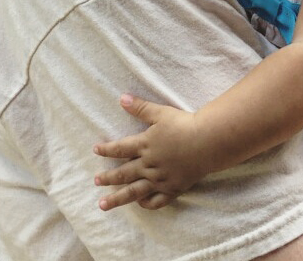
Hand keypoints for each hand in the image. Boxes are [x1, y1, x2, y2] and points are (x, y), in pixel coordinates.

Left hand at [94, 95, 207, 210]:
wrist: (207, 142)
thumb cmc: (184, 124)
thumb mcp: (160, 113)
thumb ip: (140, 108)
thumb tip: (122, 98)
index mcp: (144, 145)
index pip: (120, 148)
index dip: (106, 150)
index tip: (96, 150)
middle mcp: (148, 165)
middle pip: (124, 173)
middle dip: (108, 177)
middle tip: (96, 181)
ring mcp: (160, 179)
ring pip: (134, 191)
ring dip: (117, 198)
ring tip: (103, 205)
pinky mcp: (173, 188)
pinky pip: (156, 201)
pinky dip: (146, 204)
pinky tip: (140, 203)